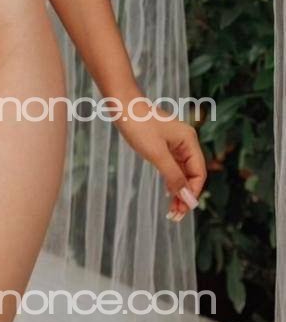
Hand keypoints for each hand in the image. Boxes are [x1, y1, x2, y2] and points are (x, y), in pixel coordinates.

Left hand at [112, 96, 206, 221]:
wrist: (121, 104)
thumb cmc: (138, 125)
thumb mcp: (157, 154)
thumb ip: (174, 177)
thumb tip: (189, 200)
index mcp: (189, 140)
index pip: (199, 173)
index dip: (193, 193)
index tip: (183, 210)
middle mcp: (186, 141)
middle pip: (192, 174)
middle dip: (185, 195)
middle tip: (175, 216)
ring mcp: (175, 142)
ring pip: (182, 172)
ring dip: (178, 190)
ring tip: (172, 211)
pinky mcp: (164, 143)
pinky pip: (173, 166)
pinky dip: (172, 180)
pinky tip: (168, 193)